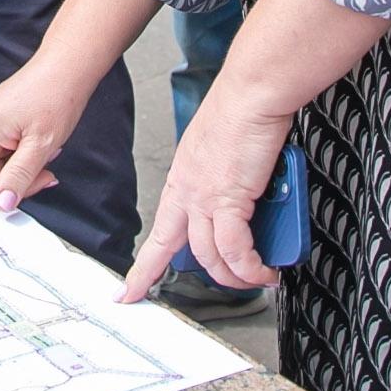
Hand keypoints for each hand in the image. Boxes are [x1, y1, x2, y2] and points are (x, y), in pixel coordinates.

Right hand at [0, 57, 94, 219]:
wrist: (66, 66)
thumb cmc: (54, 94)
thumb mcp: (42, 143)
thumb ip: (19, 176)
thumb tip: (2, 203)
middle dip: (12, 184)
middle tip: (44, 174)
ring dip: (20, 171)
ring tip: (45, 154)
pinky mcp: (0, 125)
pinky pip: (2, 156)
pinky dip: (21, 160)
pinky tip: (39, 148)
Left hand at [119, 89, 296, 301]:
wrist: (252, 94)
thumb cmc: (242, 112)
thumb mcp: (220, 152)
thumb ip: (225, 181)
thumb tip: (245, 202)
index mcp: (183, 177)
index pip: (160, 229)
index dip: (143, 264)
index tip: (127, 289)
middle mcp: (187, 189)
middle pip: (171, 245)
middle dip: (157, 276)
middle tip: (153, 297)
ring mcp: (204, 196)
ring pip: (209, 255)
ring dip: (233, 276)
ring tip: (254, 279)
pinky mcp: (229, 199)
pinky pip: (236, 249)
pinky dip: (250, 266)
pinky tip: (264, 271)